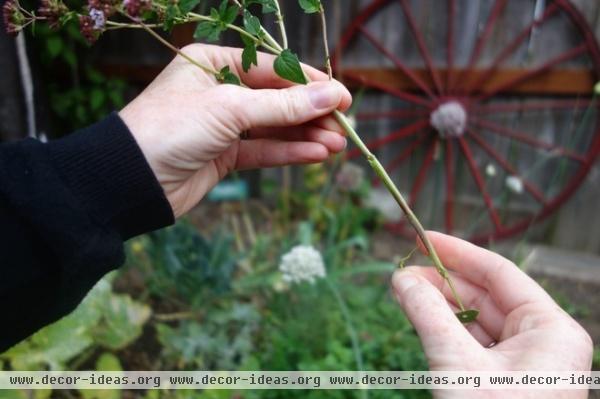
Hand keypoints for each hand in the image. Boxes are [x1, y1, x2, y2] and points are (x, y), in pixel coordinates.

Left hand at [119, 44, 350, 216]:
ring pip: (274, 127)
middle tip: (344, 128)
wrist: (130, 180)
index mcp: (214, 61)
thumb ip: (283, 105)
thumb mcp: (230, 109)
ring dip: (305, 136)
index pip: (274, 69)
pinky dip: (289, 153)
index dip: (311, 84)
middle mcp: (219, 90)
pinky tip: (315, 155)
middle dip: (311, 113)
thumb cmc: (171, 128)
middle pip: (278, 99)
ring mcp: (222, 125)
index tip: (344, 98)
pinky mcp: (224, 155)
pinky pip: (263, 150)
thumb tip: (332, 95)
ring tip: (337, 145)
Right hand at [392, 232, 592, 398]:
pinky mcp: (505, 380)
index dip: (457, 252)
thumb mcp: (456, 364)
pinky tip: (419, 316)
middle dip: (441, 281)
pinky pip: (472, 343)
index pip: (499, 273)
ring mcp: (525, 362)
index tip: (422, 237)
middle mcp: (542, 340)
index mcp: (550, 328)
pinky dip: (444, 329)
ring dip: (438, 305)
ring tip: (403, 290)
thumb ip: (427, 314)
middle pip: (485, 295)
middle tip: (401, 271)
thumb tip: (400, 278)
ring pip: (476, 319)